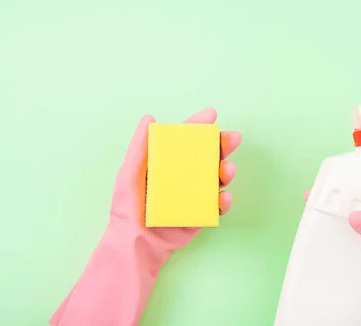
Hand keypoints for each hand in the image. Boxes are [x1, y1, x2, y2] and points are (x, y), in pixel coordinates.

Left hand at [109, 108, 240, 267]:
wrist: (135, 245)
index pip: (186, 140)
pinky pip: (218, 205)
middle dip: (223, 145)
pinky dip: (225, 200)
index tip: (212, 115)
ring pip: (218, 178)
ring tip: (228, 169)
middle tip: (233, 139)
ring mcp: (195, 195)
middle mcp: (184, 176)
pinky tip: (224, 197)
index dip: (199, 126)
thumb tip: (149, 119)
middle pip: (208, 156)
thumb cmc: (127, 208)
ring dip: (227, 171)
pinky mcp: (201, 214)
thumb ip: (139, 148)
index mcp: (168, 163)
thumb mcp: (128, 174)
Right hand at [303, 191, 360, 324]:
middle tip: (318, 194)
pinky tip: (326, 236)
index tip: (337, 181)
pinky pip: (354, 242)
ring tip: (315, 211)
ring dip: (339, 218)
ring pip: (357, 223)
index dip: (359, 184)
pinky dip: (341, 238)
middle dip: (343, 200)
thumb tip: (356, 217)